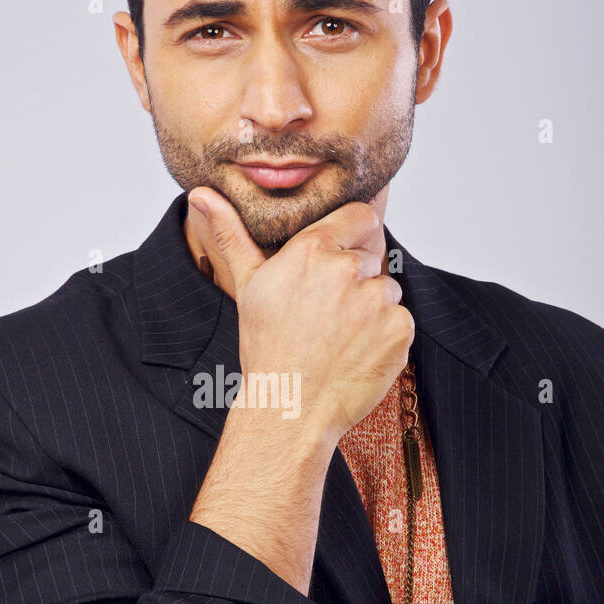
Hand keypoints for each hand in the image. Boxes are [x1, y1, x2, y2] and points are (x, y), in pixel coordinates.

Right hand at [187, 186, 413, 444]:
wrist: (289, 409)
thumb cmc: (266, 349)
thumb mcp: (247, 286)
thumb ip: (232, 234)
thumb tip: (201, 194)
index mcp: (312, 250)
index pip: (360, 215)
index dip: (353, 237)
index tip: (341, 261)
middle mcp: (346, 269)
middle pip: (372, 256)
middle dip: (357, 279)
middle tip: (328, 315)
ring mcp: (377, 300)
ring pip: (387, 290)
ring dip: (373, 309)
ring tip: (340, 337)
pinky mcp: (399, 329)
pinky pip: (402, 320)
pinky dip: (387, 336)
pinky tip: (357, 353)